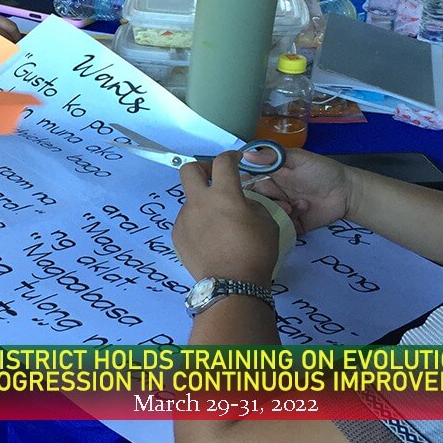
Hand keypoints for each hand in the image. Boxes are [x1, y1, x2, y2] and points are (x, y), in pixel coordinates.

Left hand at [174, 152, 280, 283]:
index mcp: (224, 194)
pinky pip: (187, 221)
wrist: (232, 286)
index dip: (231, 156)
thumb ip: (251, 204)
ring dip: (203, 204)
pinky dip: (198, 224)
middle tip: (215, 180)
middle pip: (189, 170)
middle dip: (202, 168)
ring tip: (218, 225)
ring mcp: (184, 218)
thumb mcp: (266, 223)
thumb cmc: (255, 252)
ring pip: (190, 200)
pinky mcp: (177, 235)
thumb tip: (240, 202)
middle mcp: (199, 201)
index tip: (236, 160)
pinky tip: (210, 240)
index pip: (223, 162)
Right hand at [240, 148, 353, 234]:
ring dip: (278, 210)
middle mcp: (272, 194)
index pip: (248, 182)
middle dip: (265, 201)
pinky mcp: (292, 225)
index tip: (255, 185)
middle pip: (254, 202)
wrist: (346, 192)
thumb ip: (273, 157)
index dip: (247, 185)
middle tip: (282, 199)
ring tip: (294, 206)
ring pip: (266, 216)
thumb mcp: (298, 159)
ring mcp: (281, 210)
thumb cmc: (321, 171)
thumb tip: (245, 154)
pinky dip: (290, 220)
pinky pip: (281, 228)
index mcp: (270, 177)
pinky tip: (303, 210)